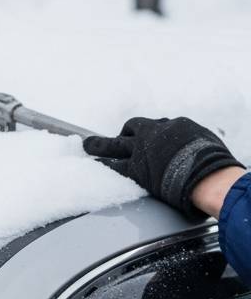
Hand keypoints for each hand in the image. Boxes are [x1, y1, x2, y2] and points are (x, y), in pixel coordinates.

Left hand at [83, 117, 242, 216]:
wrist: (203, 172)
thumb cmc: (211, 160)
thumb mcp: (203, 143)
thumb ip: (192, 145)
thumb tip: (195, 148)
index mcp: (173, 127)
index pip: (158, 127)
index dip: (151, 134)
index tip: (149, 138)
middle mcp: (154, 135)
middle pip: (133, 127)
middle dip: (123, 132)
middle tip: (117, 135)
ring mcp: (141, 151)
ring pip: (113, 145)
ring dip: (98, 146)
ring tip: (86, 145)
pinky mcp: (134, 170)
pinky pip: (112, 167)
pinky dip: (100, 167)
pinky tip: (90, 167)